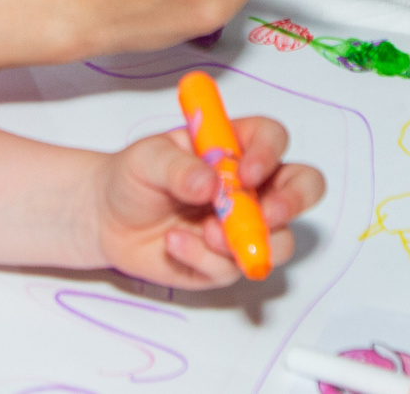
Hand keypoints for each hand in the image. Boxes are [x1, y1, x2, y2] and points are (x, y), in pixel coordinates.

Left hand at [83, 117, 324, 287]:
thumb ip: (178, 166)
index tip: (246, 172)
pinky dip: (203, 259)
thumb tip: (209, 182)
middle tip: (266, 215)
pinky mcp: (226, 262)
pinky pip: (232, 268)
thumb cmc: (134, 176)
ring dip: (246, 242)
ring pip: (280, 240)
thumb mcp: (147, 159)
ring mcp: (244, 226)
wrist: (107, 220)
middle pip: (303, 188)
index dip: (269, 154)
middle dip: (292, 203)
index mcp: (237, 146)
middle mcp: (252, 186)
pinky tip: (173, 244)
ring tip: (203, 233)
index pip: (273, 140)